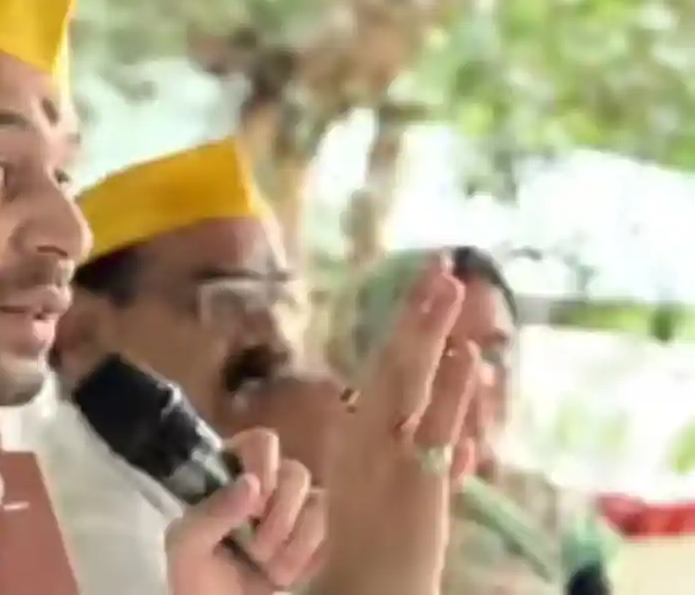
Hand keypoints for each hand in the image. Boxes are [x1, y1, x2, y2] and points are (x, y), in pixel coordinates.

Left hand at [165, 429, 325, 593]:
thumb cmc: (194, 575)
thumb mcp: (187, 544)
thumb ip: (212, 512)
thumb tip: (252, 483)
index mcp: (231, 473)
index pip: (262, 441)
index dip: (264, 468)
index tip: (254, 502)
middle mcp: (267, 484)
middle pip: (297, 473)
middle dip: (280, 519)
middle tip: (256, 550)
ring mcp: (294, 511)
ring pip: (320, 504)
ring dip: (295, 545)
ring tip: (269, 570)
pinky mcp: (314, 540)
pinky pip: (330, 536)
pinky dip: (308, 560)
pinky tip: (284, 576)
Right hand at [313, 253, 480, 594]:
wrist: (360, 592)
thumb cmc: (364, 545)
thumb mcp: (377, 485)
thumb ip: (404, 449)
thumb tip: (437, 425)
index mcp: (355, 435)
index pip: (384, 368)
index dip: (407, 325)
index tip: (427, 283)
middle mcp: (365, 438)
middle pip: (393, 365)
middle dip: (416, 314)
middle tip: (440, 264)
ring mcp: (390, 459)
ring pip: (408, 384)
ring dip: (428, 333)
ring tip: (448, 285)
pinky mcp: (416, 485)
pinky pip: (438, 430)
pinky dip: (455, 392)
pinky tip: (470, 359)